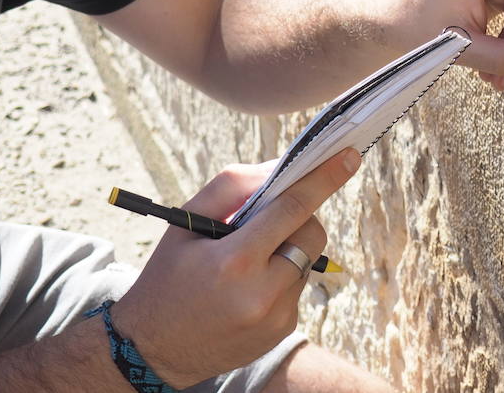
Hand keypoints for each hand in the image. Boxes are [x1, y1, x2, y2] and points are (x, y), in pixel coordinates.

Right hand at [109, 148, 360, 387]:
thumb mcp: (186, 221)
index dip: (324, 178)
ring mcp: (277, 317)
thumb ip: (233, 187)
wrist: (154, 349)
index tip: (349, 155)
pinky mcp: (283, 330)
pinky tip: (247, 285)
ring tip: (246, 259)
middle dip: (299, 215)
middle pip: (311, 233)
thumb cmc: (168, 275)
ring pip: (307, 258)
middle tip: (268, 216)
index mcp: (235, 260)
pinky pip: (298, 284)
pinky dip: (281, 274)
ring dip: (288, 246)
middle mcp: (263, 293)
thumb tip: (279, 167)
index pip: (293, 208)